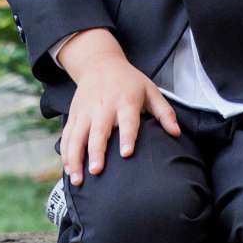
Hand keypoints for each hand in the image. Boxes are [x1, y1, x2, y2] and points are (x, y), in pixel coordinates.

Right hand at [56, 29, 179, 184]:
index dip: (127, 137)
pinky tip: (68, 169)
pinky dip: (65, 153)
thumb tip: (176, 133)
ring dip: (75, 158)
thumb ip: (164, 112)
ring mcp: (86, 111)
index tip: (126, 153)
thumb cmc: (129, 81)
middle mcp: (103, 107)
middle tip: (96, 171)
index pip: (127, 121)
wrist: (99, 63)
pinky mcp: (74, 114)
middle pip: (98, 131)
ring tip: (77, 179)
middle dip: (96, 151)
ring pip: (77, 136)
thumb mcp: (150, 90)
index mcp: (125, 101)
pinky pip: (67, 135)